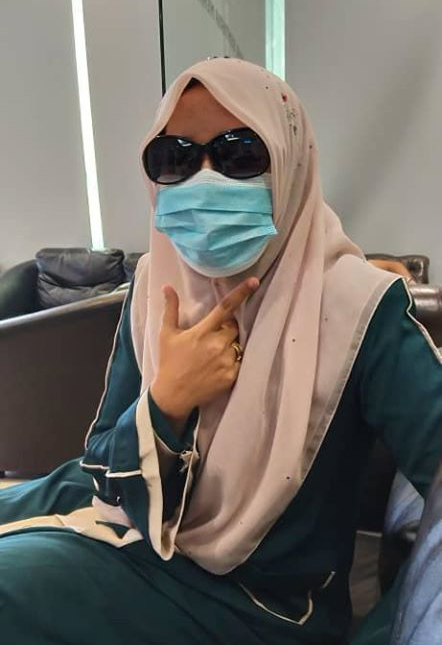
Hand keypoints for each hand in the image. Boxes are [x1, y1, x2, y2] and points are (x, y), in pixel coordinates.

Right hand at [150, 277, 259, 421]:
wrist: (173, 395)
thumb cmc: (169, 362)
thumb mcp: (167, 334)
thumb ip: (170, 309)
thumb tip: (167, 287)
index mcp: (202, 332)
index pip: (225, 308)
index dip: (241, 293)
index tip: (254, 282)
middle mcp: (216, 345)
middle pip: (235, 327)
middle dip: (228, 328)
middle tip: (214, 336)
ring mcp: (226, 361)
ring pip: (238, 344)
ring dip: (230, 345)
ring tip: (214, 354)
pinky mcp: (232, 375)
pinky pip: (240, 361)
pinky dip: (233, 360)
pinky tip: (218, 365)